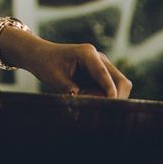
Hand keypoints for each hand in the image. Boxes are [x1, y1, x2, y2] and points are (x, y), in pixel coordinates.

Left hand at [16, 34, 131, 98]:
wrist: (40, 56)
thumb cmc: (46, 65)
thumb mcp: (55, 79)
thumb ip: (70, 91)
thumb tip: (85, 106)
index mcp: (88, 53)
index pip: (106, 76)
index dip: (111, 94)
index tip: (111, 109)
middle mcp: (99, 58)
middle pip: (121, 82)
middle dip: (115, 99)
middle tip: (98, 109)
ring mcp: (102, 66)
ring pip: (120, 87)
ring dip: (110, 99)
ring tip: (88, 101)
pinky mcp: (101, 75)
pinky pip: (112, 90)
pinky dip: (106, 98)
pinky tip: (89, 99)